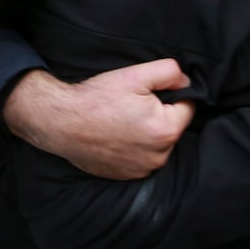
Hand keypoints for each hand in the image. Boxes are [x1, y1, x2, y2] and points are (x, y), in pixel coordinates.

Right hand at [1, 63, 195, 179]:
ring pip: (157, 144)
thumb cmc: (97, 99)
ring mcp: (142, 170)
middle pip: (172, 127)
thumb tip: (186, 82)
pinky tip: (116, 135)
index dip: (170, 95)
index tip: (147, 94)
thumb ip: (170, 72)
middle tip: (131, 105)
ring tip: (121, 120)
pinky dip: (134, 147)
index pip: (187, 107)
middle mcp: (158, 156)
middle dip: (159, 115)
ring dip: (147, 132)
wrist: (61, 123)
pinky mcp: (127, 176)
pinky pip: (142, 158)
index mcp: (165, 131)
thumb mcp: (136, 75)